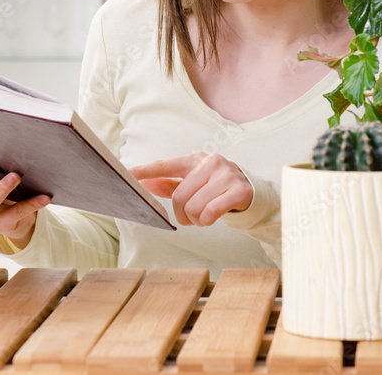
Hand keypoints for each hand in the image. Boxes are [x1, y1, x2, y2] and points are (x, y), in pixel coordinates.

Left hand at [129, 152, 252, 226]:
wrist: (251, 191)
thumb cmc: (216, 187)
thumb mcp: (194, 182)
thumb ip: (169, 183)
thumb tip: (144, 184)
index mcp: (195, 159)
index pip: (167, 165)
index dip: (147, 171)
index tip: (130, 175)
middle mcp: (210, 162)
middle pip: (179, 197)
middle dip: (182, 214)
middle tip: (190, 217)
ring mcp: (226, 174)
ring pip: (194, 207)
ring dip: (196, 220)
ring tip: (204, 216)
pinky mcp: (238, 189)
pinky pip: (211, 212)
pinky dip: (207, 220)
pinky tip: (212, 217)